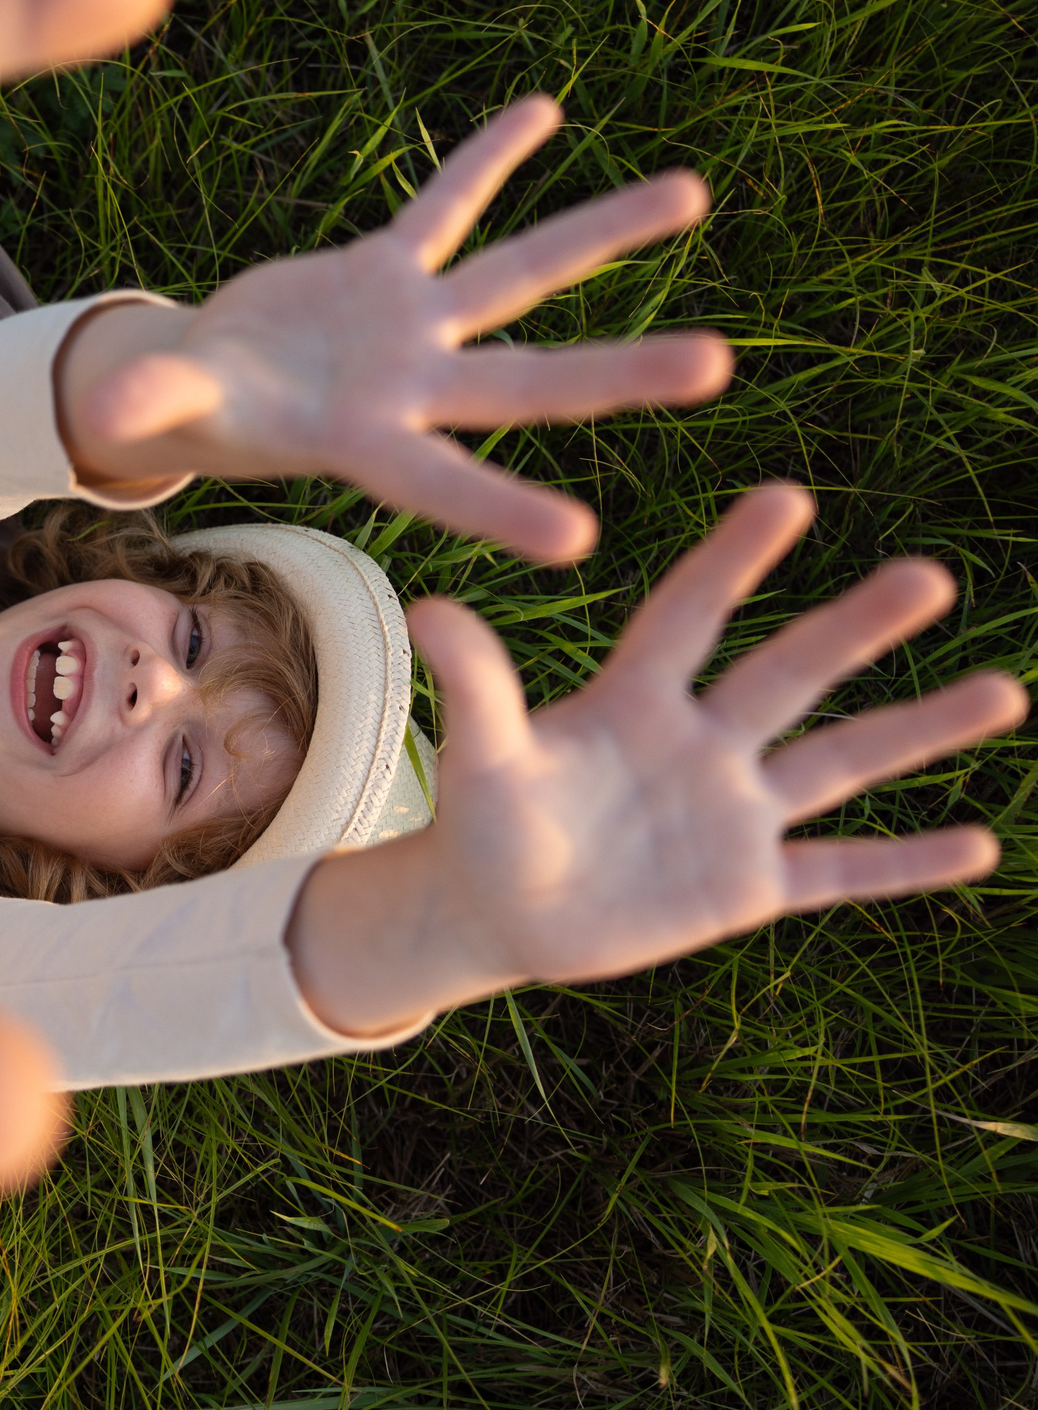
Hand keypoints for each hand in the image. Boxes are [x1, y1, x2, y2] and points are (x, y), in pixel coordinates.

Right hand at [58, 95, 734, 562]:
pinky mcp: (388, 275)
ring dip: (603, 235)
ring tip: (694, 193)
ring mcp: (412, 329)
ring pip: (523, 279)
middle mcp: (413, 389)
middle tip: (718, 367)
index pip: (442, 483)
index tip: (582, 539)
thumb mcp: (168, 414)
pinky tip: (543, 110)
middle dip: (620, 377)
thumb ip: (155, 405)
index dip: (502, 509)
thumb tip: (115, 415)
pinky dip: (485, 161)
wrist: (197, 390)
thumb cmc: (185, 419)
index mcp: (365, 443)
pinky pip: (445, 207)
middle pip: (531, 382)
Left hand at [289, 485, 1026, 1037]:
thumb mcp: (482, 756)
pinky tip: (982, 843)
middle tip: (930, 576)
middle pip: (790, 674)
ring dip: (920, 731)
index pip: (693, 616)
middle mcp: (702, 742)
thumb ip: (476, 686)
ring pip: (841, 763)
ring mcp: (735, 813)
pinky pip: (841, 871)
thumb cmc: (482, 824)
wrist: (496, 913)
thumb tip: (429, 606)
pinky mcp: (750, 887)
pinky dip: (906, 862)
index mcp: (636, 701)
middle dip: (857, 628)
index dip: (734, 560)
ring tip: (1005, 690)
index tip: (787, 495)